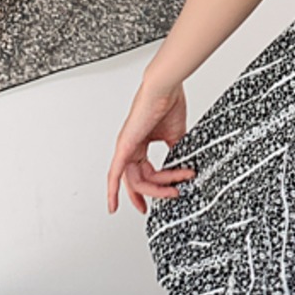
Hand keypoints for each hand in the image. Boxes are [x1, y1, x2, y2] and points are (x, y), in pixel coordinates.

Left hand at [107, 79, 195, 215]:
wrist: (165, 89)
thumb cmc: (169, 103)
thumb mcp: (176, 135)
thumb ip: (175, 154)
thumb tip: (181, 169)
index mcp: (139, 143)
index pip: (142, 173)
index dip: (152, 189)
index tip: (165, 196)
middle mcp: (130, 147)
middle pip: (140, 180)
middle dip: (156, 193)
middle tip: (174, 193)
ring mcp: (125, 147)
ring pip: (136, 180)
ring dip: (156, 188)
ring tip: (174, 187)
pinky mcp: (124, 146)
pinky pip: (115, 174)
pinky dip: (113, 191)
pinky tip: (113, 205)